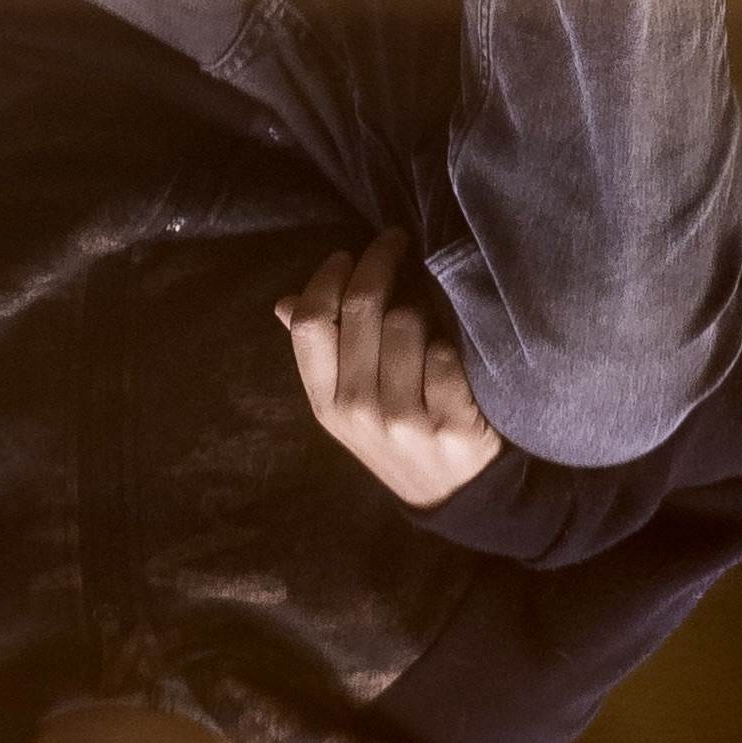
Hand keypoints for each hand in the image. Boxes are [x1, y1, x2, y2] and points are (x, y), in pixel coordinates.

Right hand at [278, 242, 505, 501]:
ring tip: (426, 301)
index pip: (310, 322)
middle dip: (378, 264)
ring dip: (420, 302)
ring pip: (406, 323)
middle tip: (394, 243)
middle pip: (360, 310)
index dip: (327, 278)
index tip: (346, 254)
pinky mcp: (452, 425)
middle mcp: (359, 410)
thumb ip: (320, 355)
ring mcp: (405, 420)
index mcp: (325, 403)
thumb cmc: (397, 438)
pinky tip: (452, 343)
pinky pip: (446, 354)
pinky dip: (450, 342)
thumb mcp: (345, 407)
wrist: (457, 499)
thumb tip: (283, 302)